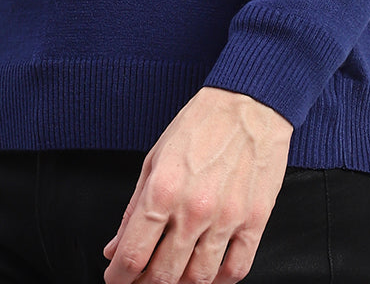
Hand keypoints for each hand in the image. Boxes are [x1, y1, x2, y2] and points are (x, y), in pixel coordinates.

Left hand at [102, 86, 292, 283]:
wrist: (249, 103)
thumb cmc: (201, 124)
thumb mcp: (154, 158)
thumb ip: (133, 208)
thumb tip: (115, 247)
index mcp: (163, 190)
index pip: (133, 254)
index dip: (119, 277)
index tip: (116, 278)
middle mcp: (194, 209)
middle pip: (164, 276)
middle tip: (139, 283)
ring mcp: (226, 218)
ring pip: (199, 279)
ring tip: (171, 280)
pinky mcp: (255, 221)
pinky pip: (236, 269)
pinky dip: (219, 282)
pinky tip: (207, 276)